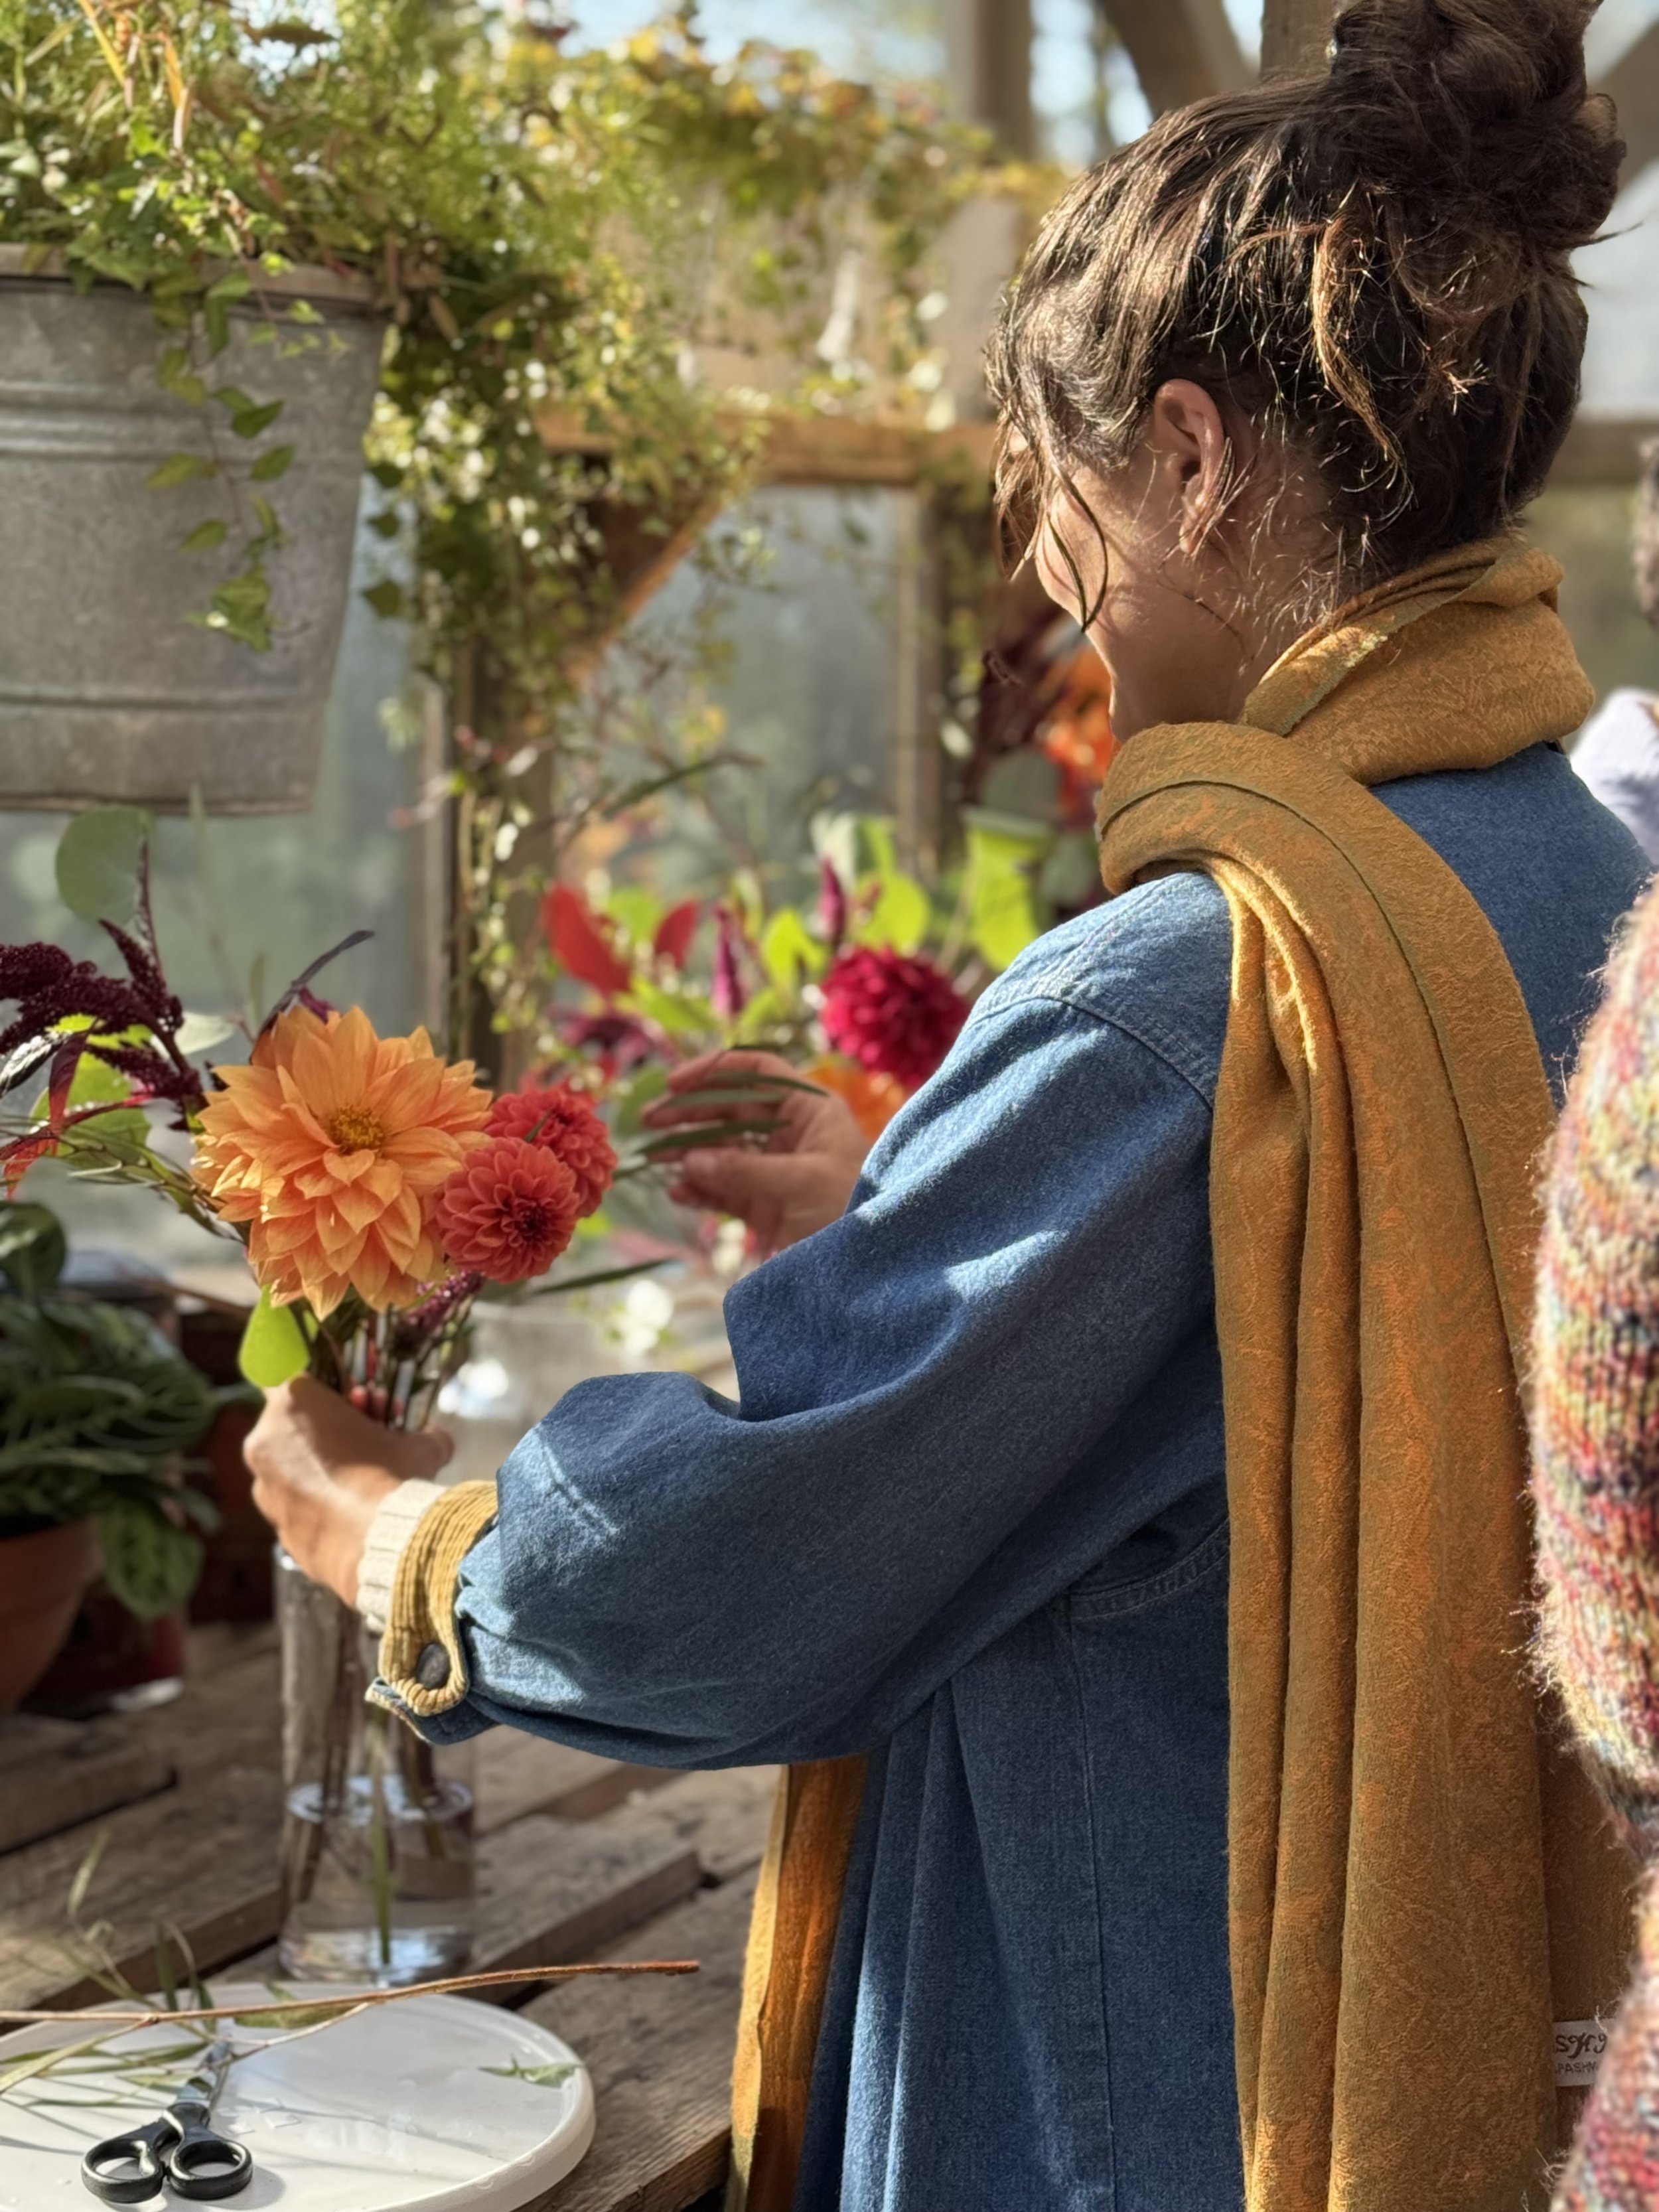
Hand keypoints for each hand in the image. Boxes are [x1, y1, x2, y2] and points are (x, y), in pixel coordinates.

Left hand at [244, 1376, 453, 1607]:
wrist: (384, 1547)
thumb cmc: (396, 1478)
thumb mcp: (419, 1445)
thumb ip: (421, 1434)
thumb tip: (438, 1439)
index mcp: (293, 1405)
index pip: (279, 1370)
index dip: (306, 1383)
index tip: (329, 1395)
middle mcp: (266, 1443)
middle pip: (285, 1425)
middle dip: (318, 1429)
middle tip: (358, 1437)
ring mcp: (266, 1491)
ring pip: (286, 1469)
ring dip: (315, 1470)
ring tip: (357, 1482)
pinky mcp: (277, 1530)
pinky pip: (295, 1509)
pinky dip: (317, 1509)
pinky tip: (351, 1516)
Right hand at [641, 1048, 870, 1254]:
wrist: (879, 1262)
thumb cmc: (855, 1208)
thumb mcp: (802, 1183)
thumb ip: (744, 1170)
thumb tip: (690, 1161)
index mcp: (810, 1109)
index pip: (756, 1071)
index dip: (715, 1070)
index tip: (675, 1082)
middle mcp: (790, 1132)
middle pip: (729, 1109)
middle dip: (689, 1114)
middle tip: (651, 1121)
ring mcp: (775, 1168)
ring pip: (721, 1150)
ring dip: (687, 1152)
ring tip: (653, 1157)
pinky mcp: (765, 1204)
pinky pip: (724, 1189)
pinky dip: (700, 1190)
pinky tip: (677, 1193)